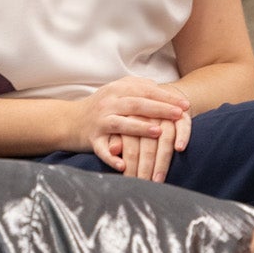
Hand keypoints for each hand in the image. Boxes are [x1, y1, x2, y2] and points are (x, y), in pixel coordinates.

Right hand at [74, 78, 189, 170]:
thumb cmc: (101, 107)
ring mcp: (99, 121)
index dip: (166, 97)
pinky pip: (102, 149)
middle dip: (160, 109)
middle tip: (179, 114)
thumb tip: (163, 89)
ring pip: (121, 124)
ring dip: (140, 128)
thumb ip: (137, 88)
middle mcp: (108, 103)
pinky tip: (123, 164)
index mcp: (117, 90)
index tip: (185, 105)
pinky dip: (112, 157)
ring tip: (158, 132)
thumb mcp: (117, 92)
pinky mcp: (91, 138)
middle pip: (136, 104)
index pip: (145, 91)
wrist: (69, 120)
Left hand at [120, 110, 191, 182]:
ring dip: (164, 156)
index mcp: (127, 116)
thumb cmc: (130, 117)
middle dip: (147, 165)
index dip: (132, 163)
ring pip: (165, 134)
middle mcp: (146, 113)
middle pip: (147, 142)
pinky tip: (180, 148)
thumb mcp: (118, 127)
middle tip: (149, 185)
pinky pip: (183, 123)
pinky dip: (183, 135)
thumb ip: (115, 139)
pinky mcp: (179, 110)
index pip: (130, 143)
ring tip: (159, 177)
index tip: (133, 180)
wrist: (148, 93)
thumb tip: (113, 152)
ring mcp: (163, 112)